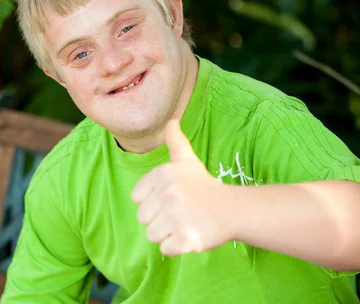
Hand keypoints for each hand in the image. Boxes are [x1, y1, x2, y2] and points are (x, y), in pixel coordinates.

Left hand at [131, 120, 235, 255]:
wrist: (233, 209)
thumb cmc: (204, 186)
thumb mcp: (187, 161)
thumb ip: (175, 141)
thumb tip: (171, 121)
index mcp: (162, 175)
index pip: (137, 199)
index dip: (152, 201)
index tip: (171, 198)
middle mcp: (168, 194)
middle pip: (143, 219)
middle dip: (159, 219)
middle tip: (180, 212)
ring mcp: (177, 218)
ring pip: (152, 235)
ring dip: (167, 234)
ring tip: (184, 223)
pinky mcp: (186, 239)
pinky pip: (165, 249)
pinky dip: (176, 247)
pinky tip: (189, 235)